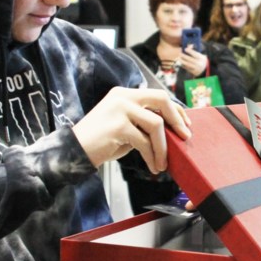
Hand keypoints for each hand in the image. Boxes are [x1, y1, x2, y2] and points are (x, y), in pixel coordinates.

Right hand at [72, 87, 190, 174]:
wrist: (75, 151)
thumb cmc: (102, 142)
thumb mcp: (125, 125)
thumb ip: (143, 122)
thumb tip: (172, 130)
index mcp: (125, 93)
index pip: (158, 95)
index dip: (176, 110)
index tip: (185, 125)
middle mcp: (123, 96)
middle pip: (161, 100)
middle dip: (177, 119)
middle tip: (185, 137)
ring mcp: (120, 109)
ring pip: (155, 125)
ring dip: (163, 147)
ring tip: (163, 163)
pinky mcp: (118, 126)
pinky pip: (144, 142)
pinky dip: (152, 156)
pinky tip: (153, 166)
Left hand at [180, 47, 208, 76]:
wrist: (205, 69)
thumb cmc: (200, 60)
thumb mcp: (200, 55)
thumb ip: (194, 50)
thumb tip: (189, 45)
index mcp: (201, 58)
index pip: (195, 54)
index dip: (190, 51)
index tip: (185, 49)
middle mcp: (198, 63)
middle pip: (190, 59)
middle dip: (184, 56)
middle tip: (180, 53)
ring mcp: (195, 68)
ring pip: (187, 64)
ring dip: (182, 61)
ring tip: (178, 58)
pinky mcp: (193, 71)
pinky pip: (186, 68)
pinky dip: (183, 65)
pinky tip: (181, 62)